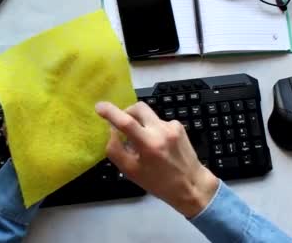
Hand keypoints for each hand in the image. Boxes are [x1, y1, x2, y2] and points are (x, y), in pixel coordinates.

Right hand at [95, 101, 218, 217]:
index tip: (99, 107)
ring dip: (140, 123)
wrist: (192, 185)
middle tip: (123, 125)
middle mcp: (161, 131)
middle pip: (138, 108)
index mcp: (148, 145)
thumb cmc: (159, 182)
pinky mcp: (179, 126)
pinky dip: (153, 129)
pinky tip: (158, 144)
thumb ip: (116, 150)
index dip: (110, 111)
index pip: (126, 122)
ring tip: (143, 142)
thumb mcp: (131, 172)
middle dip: (126, 112)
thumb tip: (111, 132)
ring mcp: (172, 127)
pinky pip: (159, 121)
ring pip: (148, 115)